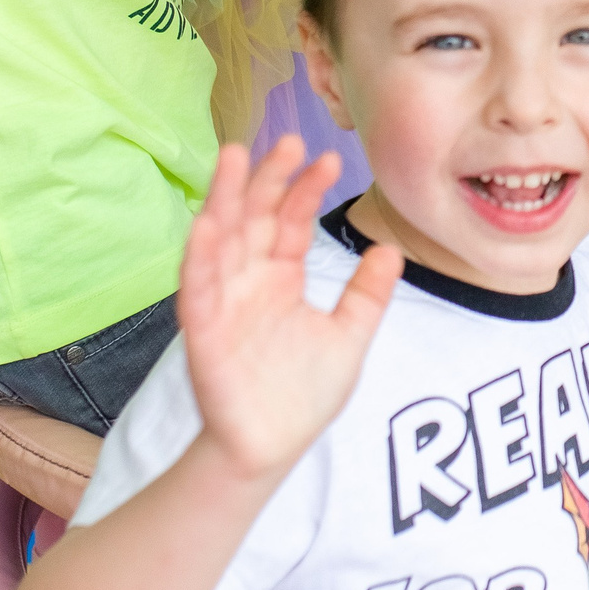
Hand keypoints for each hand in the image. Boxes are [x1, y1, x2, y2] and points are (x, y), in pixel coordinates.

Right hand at [178, 139, 401, 485]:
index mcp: (280, 279)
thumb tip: (390, 250)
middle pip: (253, 218)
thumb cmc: (302, 397)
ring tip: (233, 157)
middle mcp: (248, 282)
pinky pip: (198, 289)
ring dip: (223, 199)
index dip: (304, 189)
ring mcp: (224, 303)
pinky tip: (207, 225)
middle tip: (287, 139)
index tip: (329, 157)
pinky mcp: (204, 332)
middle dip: (267, 179)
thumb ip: (367, 295)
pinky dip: (200, 257)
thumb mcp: (349, 337)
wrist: (271, 450)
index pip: (289, 221)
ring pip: (220, 240)